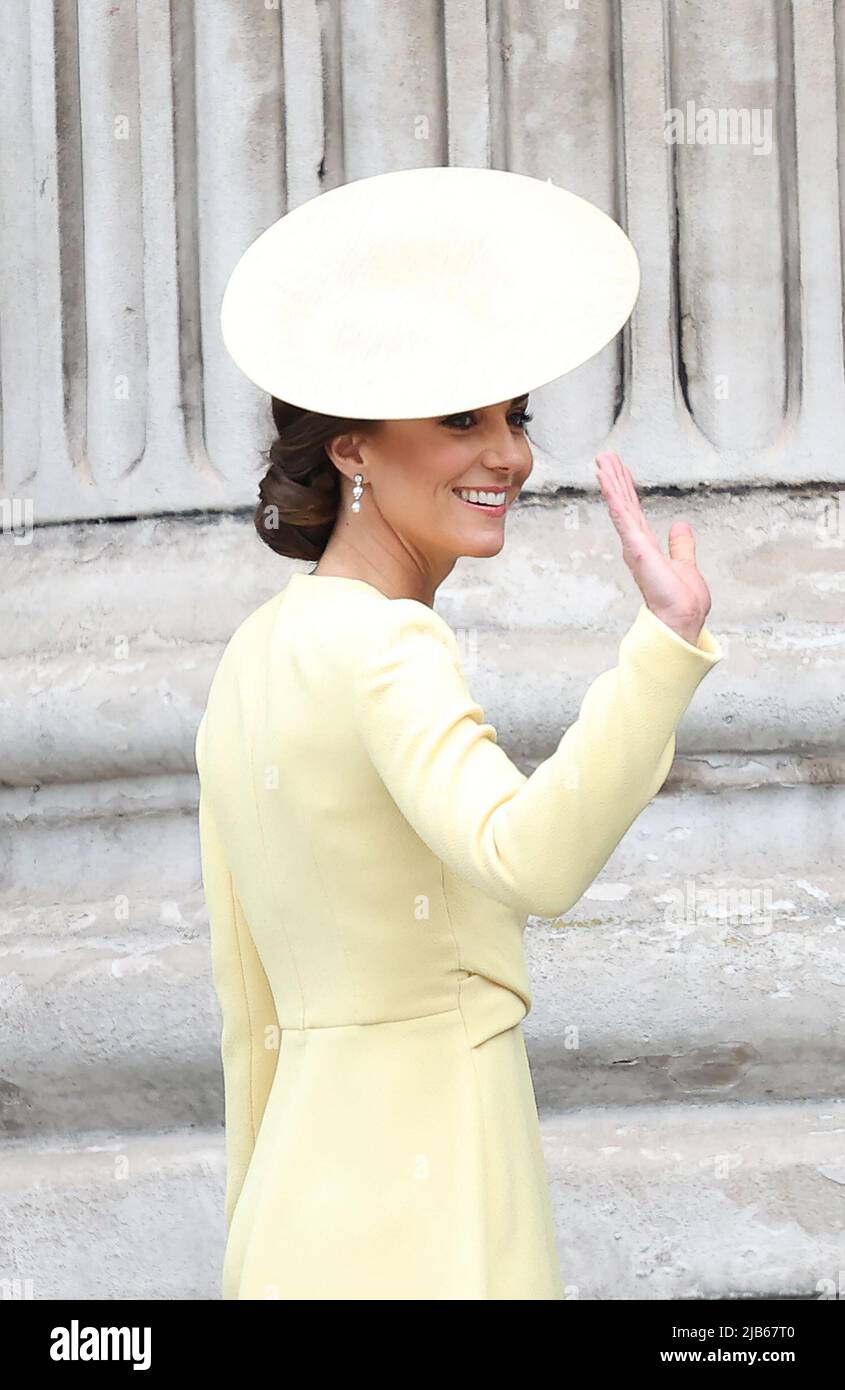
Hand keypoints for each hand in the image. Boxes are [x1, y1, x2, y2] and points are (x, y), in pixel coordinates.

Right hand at [594, 450, 711, 644]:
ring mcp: (634, 544)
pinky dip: (613, 495)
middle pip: (624, 504)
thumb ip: (681, 546)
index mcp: (647, 546)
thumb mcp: (685, 565)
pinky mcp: (635, 546)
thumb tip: (680, 527)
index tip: (619, 469)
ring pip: (620, 505)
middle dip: (615, 479)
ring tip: (601, 459)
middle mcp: (637, 543)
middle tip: (604, 456)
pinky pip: (622, 514)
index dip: (627, 488)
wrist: (682, 619)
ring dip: (611, 481)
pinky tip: (605, 478)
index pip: (635, 511)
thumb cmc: (683, 602)